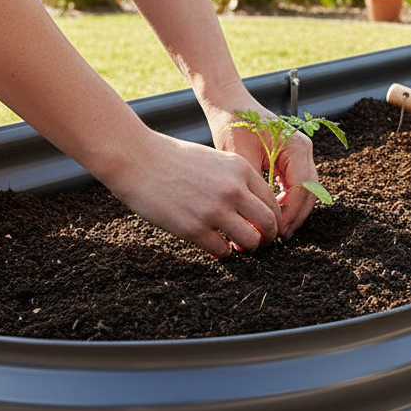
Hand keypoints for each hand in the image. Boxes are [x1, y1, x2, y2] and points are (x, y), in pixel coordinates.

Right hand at [106, 130, 280, 257]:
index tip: (265, 227)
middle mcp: (233, 189)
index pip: (273, 202)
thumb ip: (237, 181)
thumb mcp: (216, 161)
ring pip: (250, 241)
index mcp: (241, 170)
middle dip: (268, 238)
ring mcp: (214, 210)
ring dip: (246, 248)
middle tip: (259, 243)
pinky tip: (213, 244)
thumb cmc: (174, 159)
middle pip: (269, 224)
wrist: (136, 158)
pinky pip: (221, 251)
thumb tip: (254, 209)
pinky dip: (221, 252)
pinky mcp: (193, 228)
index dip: (273, 219)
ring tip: (236, 245)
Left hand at [209, 97, 319, 239]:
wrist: (229, 103)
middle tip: (277, 237)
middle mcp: (304, 151)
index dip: (291, 213)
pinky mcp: (291, 158)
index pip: (303, 188)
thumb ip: (253, 188)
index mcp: (297, 147)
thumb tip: (255, 219)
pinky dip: (287, 201)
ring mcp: (300, 154)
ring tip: (274, 230)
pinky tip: (271, 213)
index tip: (277, 231)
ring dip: (292, 211)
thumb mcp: (240, 157)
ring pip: (305, 191)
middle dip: (295, 217)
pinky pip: (295, 185)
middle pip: (310, 192)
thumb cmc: (233, 123)